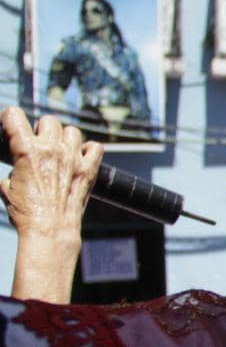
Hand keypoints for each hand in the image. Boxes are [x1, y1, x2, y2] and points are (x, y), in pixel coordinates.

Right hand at [0, 108, 99, 241]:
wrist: (50, 229)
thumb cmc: (26, 212)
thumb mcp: (7, 187)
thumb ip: (12, 171)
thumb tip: (15, 172)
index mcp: (27, 150)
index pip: (14, 116)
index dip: (11, 118)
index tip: (11, 123)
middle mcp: (52, 149)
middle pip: (49, 121)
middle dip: (42, 129)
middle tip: (39, 143)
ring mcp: (73, 158)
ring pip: (72, 131)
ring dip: (64, 138)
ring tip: (60, 151)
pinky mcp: (89, 169)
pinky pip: (95, 147)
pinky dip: (88, 150)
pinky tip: (81, 157)